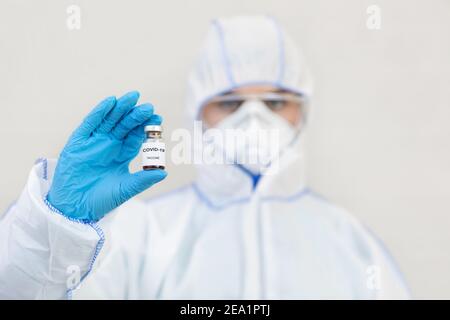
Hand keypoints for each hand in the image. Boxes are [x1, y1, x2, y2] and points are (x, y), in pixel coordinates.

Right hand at [47, 91, 166, 220]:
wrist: (76, 208)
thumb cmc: (102, 200)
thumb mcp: (126, 188)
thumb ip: (144, 179)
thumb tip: (165, 172)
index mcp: (121, 155)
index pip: (135, 136)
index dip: (146, 127)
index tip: (158, 118)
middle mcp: (109, 145)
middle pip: (124, 125)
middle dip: (136, 115)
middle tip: (148, 107)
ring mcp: (94, 142)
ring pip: (109, 120)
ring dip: (120, 108)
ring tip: (132, 97)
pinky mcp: (78, 142)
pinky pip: (90, 123)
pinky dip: (99, 112)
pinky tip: (110, 102)